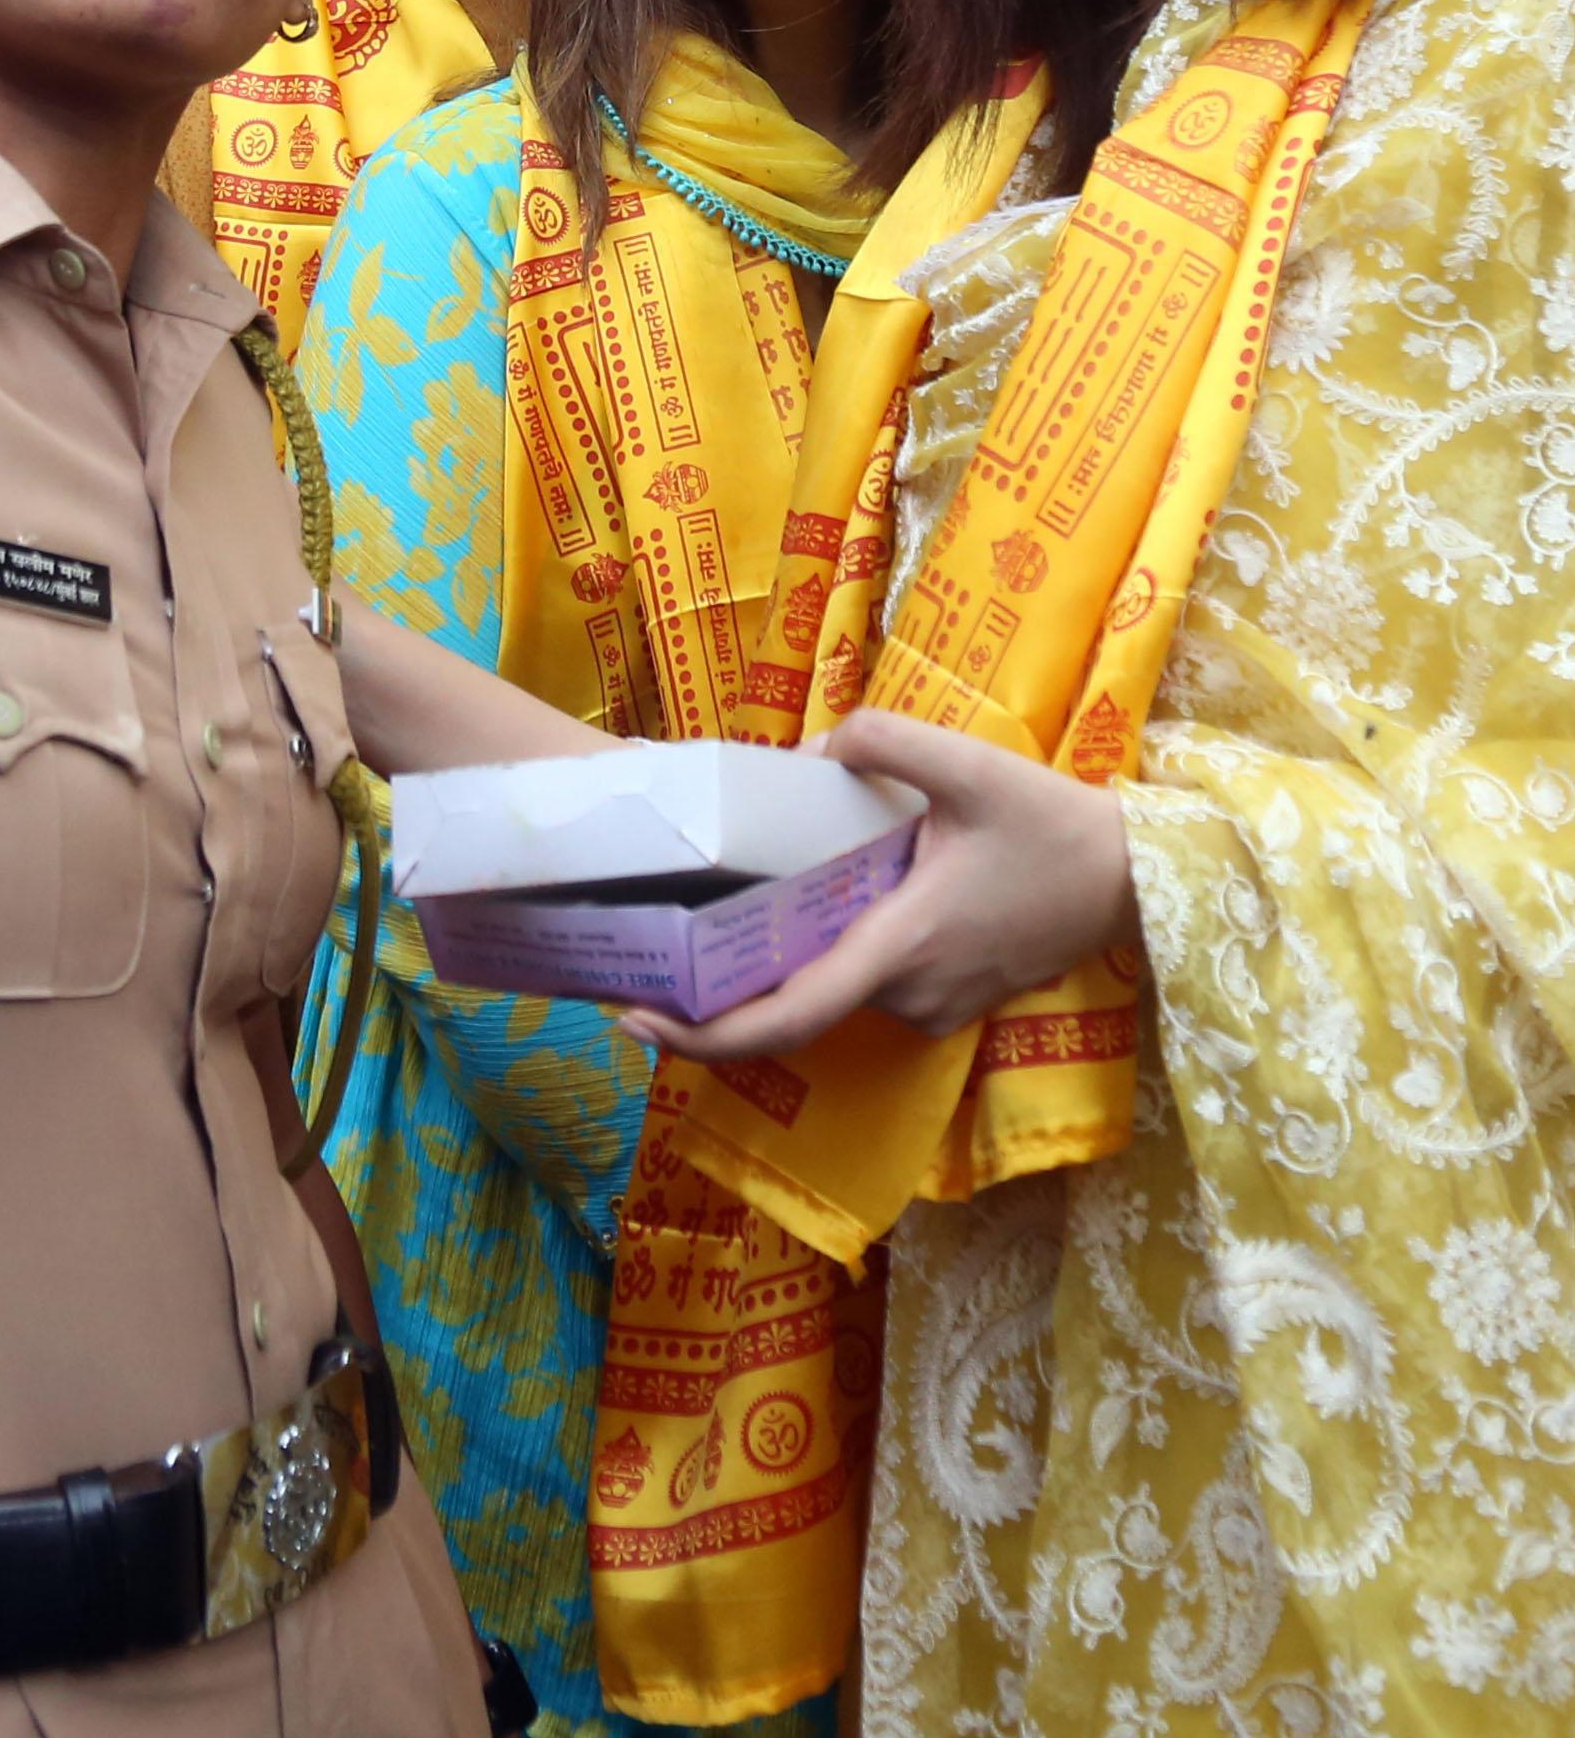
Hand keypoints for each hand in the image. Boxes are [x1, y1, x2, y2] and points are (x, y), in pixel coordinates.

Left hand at [615, 709, 1142, 1063]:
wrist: (1137, 879)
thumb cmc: (1051, 825)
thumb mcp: (969, 763)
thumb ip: (884, 739)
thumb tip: (814, 747)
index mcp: (900, 948)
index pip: (788, 1018)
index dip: (706, 1034)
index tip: (638, 1019)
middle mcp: (907, 996)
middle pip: (794, 1012)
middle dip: (716, 997)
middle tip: (646, 955)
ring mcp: (931, 1008)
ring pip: (830, 996)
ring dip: (772, 971)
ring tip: (707, 921)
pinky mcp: (948, 1000)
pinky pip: (866, 986)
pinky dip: (820, 961)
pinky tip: (797, 913)